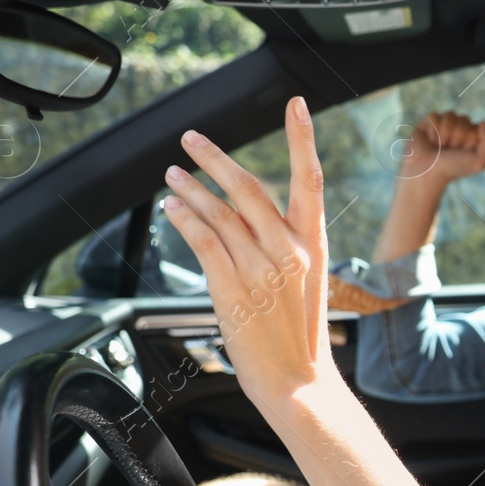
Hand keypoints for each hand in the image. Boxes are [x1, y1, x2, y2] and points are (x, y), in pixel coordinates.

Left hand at [161, 98, 338, 403]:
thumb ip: (280, 246)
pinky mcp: (234, 290)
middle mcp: (290, 252)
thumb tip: (244, 217)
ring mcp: (262, 270)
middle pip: (250, 188)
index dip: (303, 139)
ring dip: (190, 189)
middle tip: (191, 139)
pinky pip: (204, 242)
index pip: (311, 180)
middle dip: (216, 159)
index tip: (296, 104)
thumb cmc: (299, 336)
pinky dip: (185, 220)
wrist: (298, 381)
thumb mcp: (305, 282)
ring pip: (220, 213)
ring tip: (171, 175)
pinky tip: (172, 208)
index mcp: (313, 246)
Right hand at [399, 112, 484, 189]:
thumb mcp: (478, 162)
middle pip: (464, 119)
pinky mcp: (426, 123)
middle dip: (458, 137)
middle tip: (450, 151)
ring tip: (439, 147)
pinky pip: (434, 116)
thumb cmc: (453, 169)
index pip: (476, 126)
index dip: (470, 140)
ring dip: (445, 134)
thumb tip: (482, 122)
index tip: (463, 153)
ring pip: (450, 115)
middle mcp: (457, 128)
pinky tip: (430, 142)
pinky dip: (433, 131)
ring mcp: (442, 124)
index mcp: (470, 135)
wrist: (428, 174)